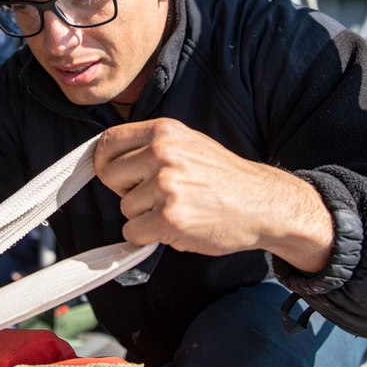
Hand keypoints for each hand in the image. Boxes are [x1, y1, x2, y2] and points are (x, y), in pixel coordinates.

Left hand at [93, 118, 333, 272]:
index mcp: (164, 131)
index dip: (105, 161)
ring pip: (124, 207)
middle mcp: (162, 153)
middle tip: (154, 195)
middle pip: (108, 174)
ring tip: (177, 209)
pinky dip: (148, 236)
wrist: (263, 204)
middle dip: (125, 190)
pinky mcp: (169, 218)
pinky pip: (133, 232)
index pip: (108, 141)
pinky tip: (175, 226)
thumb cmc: (223, 178)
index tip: (115, 174)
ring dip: (143, 215)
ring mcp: (165, 186)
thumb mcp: (188, 143)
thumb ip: (150, 145)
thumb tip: (104, 157)